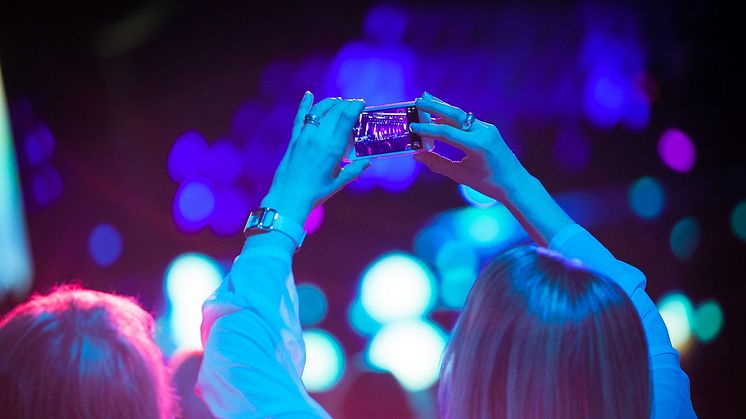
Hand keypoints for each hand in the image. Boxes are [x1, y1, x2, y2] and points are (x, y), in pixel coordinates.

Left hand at [263, 92, 369, 224]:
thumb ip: (354, 170)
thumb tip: (369, 161)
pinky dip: (304, 105)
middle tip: (353, 104)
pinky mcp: (293, 141)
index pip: (346, 119)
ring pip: (318, 112)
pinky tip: (308, 95)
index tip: (361, 103)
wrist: (288, 199)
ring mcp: (304, 138)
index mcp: (332, 149)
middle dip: (345, 104)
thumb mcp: (339, 183)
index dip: (355, 107)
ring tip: (338, 101)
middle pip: (334, 112)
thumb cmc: (315, 193)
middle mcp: (318, 139)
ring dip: (329, 103)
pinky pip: (299, 118)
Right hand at [411, 92, 527, 201]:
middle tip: (417, 101)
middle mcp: (484, 132)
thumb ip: (437, 164)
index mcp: (477, 146)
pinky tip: (440, 115)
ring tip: (426, 99)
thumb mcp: (460, 175)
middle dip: (435, 106)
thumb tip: (418, 155)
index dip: (427, 129)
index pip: (446, 132)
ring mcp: (488, 129)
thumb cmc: (488, 184)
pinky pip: (467, 120)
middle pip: (454, 114)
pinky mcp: (489, 129)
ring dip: (443, 107)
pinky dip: (453, 117)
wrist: (515, 183)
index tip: (412, 127)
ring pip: (461, 114)